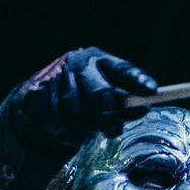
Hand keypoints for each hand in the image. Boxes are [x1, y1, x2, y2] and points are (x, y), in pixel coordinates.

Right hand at [6, 47, 158, 153]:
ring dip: (81, 128)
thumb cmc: (80, 95)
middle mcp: (78, 62)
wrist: (37, 95)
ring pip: (77, 112)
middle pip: (100, 94)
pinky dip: (62, 130)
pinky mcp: (38, 89)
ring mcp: (57, 74)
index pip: (122, 69)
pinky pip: (56, 119)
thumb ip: (122, 101)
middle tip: (113, 131)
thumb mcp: (102, 94)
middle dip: (108, 117)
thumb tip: (144, 108)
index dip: (137, 80)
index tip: (152, 91)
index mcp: (99, 59)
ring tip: (81, 130)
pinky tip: (63, 128)